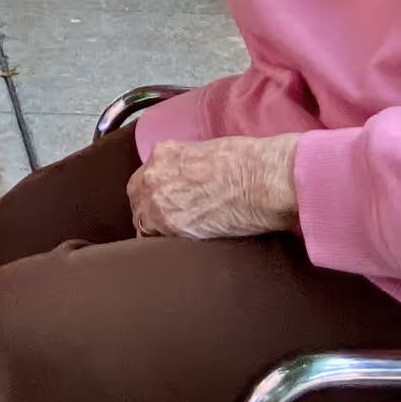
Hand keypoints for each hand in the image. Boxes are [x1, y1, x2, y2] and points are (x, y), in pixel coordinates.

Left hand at [127, 134, 301, 239]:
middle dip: (150, 213)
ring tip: (178, 241)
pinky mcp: (171, 226)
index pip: (144, 180)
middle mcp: (153, 175)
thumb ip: (187, 165)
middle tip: (169, 226)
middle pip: (138, 202)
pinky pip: (156, 242)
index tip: (165, 205)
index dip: (154, 195)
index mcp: (163, 153)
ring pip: (143, 224)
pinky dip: (164, 248)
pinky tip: (180, 251)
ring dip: (157, 233)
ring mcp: (158, 201)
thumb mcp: (207, 151)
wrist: (262, 178)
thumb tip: (189, 181)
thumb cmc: (248, 162)